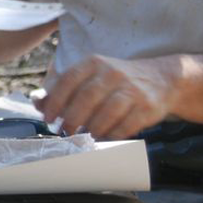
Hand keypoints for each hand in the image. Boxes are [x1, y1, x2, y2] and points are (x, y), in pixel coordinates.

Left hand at [35, 54, 177, 140]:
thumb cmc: (118, 81)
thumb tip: (38, 102)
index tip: (48, 119)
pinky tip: (104, 139)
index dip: (55, 101)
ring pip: (106, 113)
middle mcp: (113, 73)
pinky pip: (126, 126)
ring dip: (91, 129)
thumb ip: (65, 88)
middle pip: (86, 98)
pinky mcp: (147, 106)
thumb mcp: (93, 75)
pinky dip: (112, 136)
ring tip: (84, 137)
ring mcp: (132, 89)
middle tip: (65, 132)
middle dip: (71, 119)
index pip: (68, 80)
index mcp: (95, 63)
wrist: (163, 79)